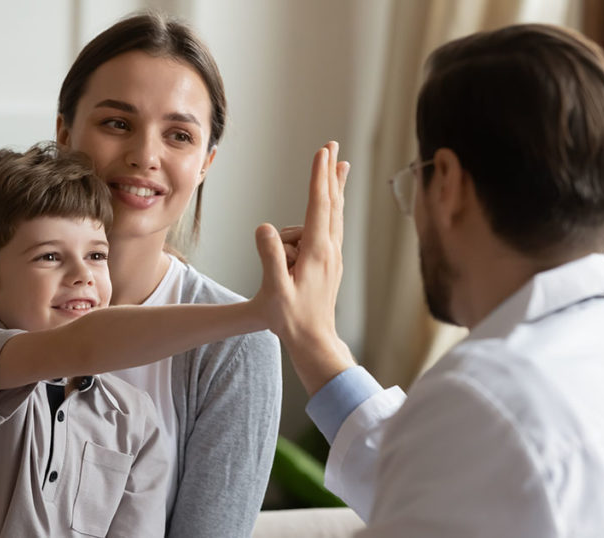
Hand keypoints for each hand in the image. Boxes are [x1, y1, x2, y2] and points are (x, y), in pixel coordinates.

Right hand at [252, 141, 355, 393]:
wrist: (314, 340)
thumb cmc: (291, 319)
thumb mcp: (274, 290)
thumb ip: (269, 257)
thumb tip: (264, 227)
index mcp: (317, 252)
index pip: (318, 205)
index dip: (318, 176)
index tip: (321, 153)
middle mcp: (330, 249)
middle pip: (332, 202)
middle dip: (330, 172)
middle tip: (332, 146)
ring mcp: (332, 256)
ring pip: (334, 213)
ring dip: (334, 187)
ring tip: (339, 165)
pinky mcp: (330, 263)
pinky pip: (332, 227)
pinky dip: (333, 208)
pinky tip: (332, 206)